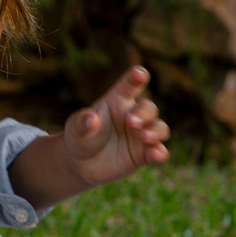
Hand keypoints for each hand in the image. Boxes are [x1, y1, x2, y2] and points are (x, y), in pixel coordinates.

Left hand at [61, 66, 169, 188]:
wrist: (81, 163)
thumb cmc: (80, 137)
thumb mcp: (75, 129)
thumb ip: (81, 122)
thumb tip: (91, 119)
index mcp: (117, 101)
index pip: (129, 85)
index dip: (136, 77)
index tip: (139, 73)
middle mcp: (134, 115)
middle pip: (148, 107)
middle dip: (143, 113)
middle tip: (131, 122)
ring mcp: (142, 134)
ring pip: (160, 127)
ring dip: (156, 131)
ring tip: (145, 137)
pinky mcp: (145, 153)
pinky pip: (159, 151)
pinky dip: (160, 152)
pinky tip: (156, 154)